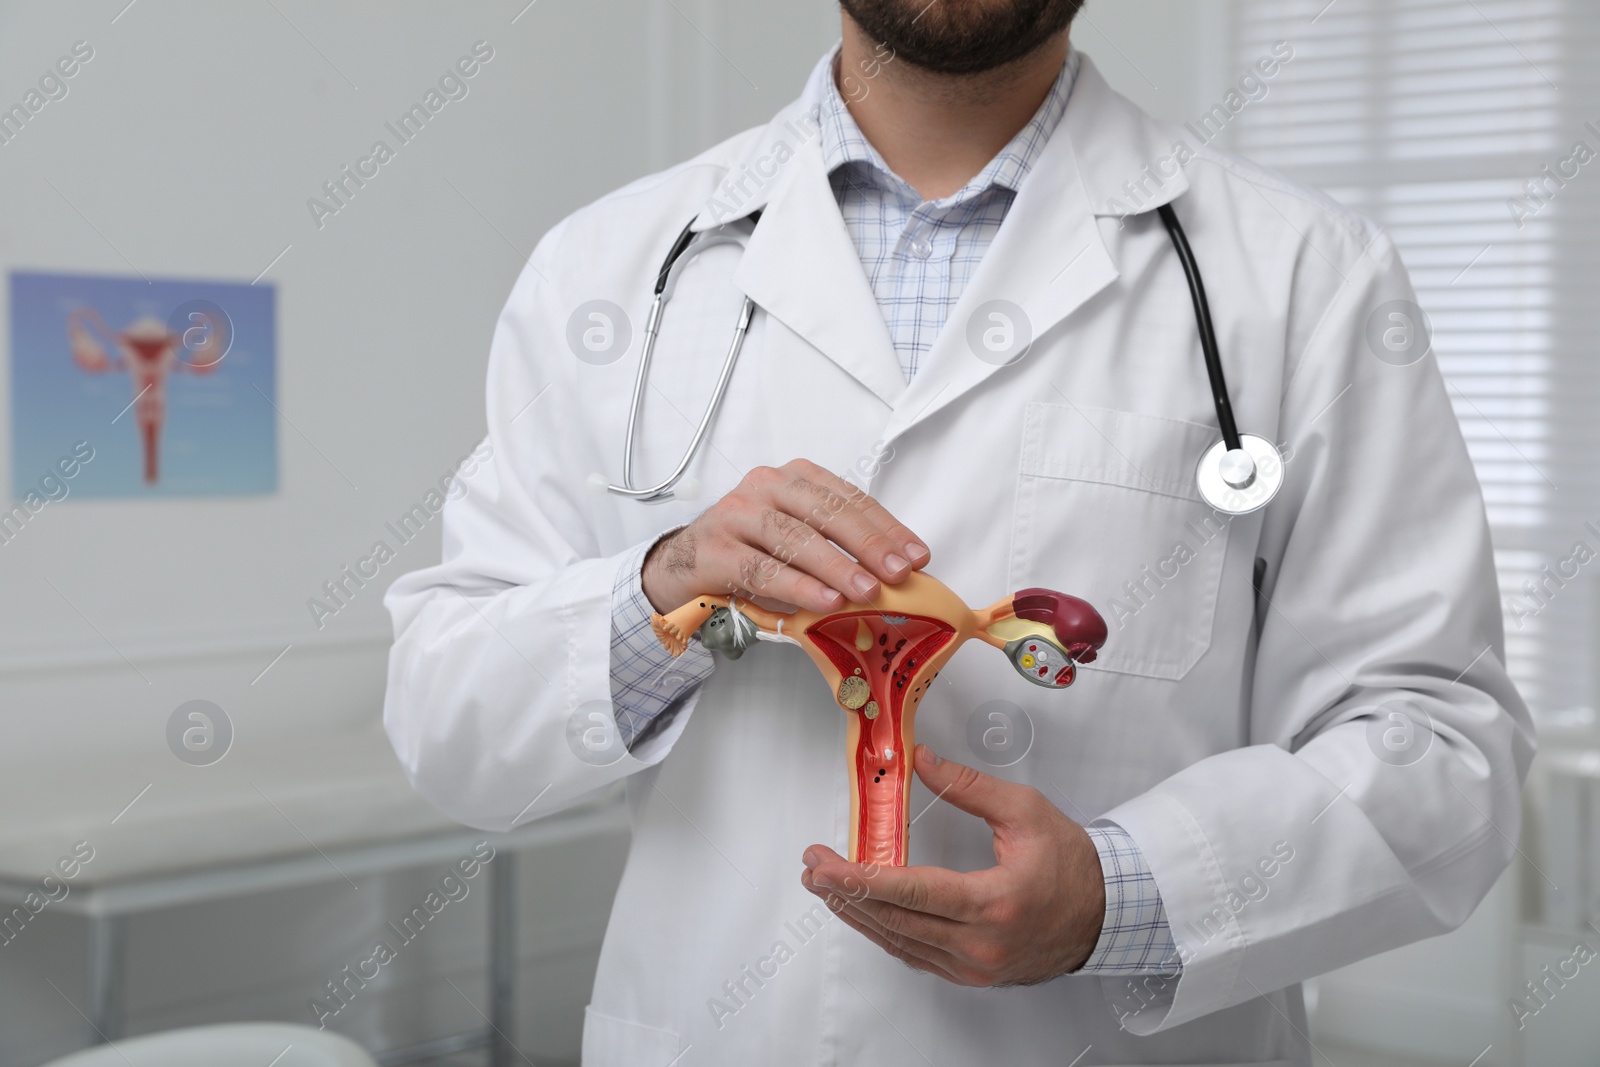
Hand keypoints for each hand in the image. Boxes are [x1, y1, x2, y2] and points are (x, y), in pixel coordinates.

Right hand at [641, 458, 929, 614]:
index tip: (918, 556)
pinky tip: (825, 602)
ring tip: (867, 590)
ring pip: (794, 538)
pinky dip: (798, 587)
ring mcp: (736, 515)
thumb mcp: (796, 541)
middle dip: (868, 543)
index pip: (849, 498)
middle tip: (900, 573)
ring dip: (836, 566)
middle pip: (825, 511)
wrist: (681, 566)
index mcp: (794, 478)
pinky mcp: (714, 550)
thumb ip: (837, 548)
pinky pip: (762, 569)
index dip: (887, 527)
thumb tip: (895, 576)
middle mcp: (765, 486)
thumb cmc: (751, 553)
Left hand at [800, 744, 1104, 985]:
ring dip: (858, 914)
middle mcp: (982, 944)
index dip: (862, 879)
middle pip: (896, 921)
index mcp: (995, 902)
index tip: (827, 864)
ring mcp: (976, 966)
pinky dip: (886, 932)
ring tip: (826, 887)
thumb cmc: (1072, 864)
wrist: (1106, 914)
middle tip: (813, 868)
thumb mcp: (1025, 811)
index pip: (913, 892)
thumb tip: (923, 760)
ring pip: (900, 943)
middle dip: (846, 893)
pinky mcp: (973, 974)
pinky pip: (917, 955)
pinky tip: (864, 913)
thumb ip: (969, 786)